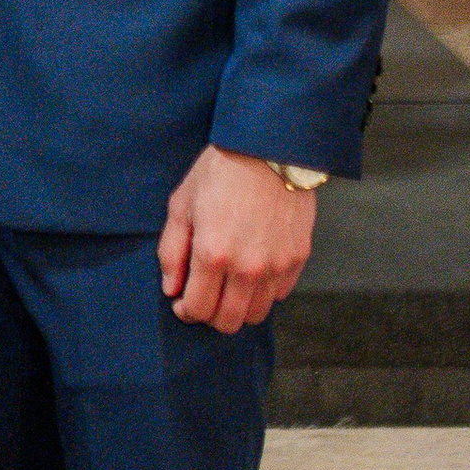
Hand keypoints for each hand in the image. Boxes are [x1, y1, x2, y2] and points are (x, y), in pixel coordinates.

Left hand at [158, 151, 315, 335]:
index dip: (185, 311)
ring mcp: (276, 265)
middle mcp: (247, 267)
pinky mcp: (298, 257)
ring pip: (256, 314)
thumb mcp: (182, 204)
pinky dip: (263, 291)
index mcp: (213, 254)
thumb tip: (171, 288)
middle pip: (229, 321)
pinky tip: (252, 271)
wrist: (270, 148)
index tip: (182, 302)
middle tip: (204, 297)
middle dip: (210, 316)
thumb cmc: (221, 171)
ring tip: (228, 286)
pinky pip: (279, 294)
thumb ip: (171, 251)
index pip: (198, 309)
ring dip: (238, 307)